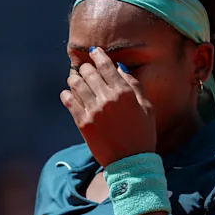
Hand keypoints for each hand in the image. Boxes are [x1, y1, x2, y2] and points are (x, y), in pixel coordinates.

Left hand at [60, 47, 155, 165]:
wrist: (131, 162)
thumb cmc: (142, 134)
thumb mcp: (146, 108)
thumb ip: (134, 85)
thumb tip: (120, 67)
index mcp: (124, 93)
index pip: (106, 65)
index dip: (98, 55)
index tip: (94, 52)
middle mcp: (107, 99)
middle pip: (89, 72)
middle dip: (86, 67)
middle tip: (86, 69)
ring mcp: (93, 111)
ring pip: (76, 84)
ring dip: (75, 79)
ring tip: (76, 80)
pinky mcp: (83, 123)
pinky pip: (69, 102)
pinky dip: (67, 95)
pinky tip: (69, 94)